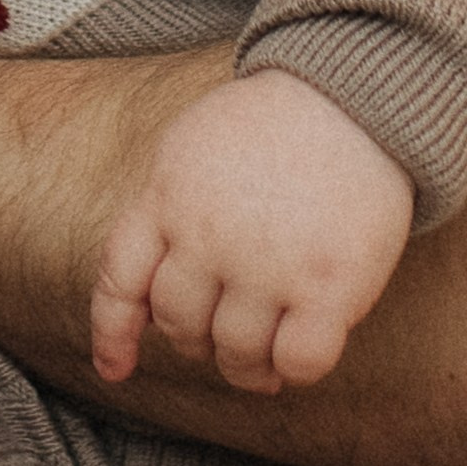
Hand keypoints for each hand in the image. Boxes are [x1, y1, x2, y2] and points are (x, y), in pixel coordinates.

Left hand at [89, 68, 413, 394]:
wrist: (353, 95)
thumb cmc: (271, 124)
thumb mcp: (189, 149)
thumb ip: (163, 208)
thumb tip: (145, 282)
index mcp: (167, 198)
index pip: (120, 281)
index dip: (113, 333)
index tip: (114, 369)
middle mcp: (208, 238)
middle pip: (180, 325)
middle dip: (196, 341)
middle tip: (223, 338)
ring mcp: (268, 266)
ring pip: (236, 354)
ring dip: (246, 368)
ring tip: (262, 363)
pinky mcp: (329, 286)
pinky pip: (300, 362)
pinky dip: (294, 370)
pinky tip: (300, 353)